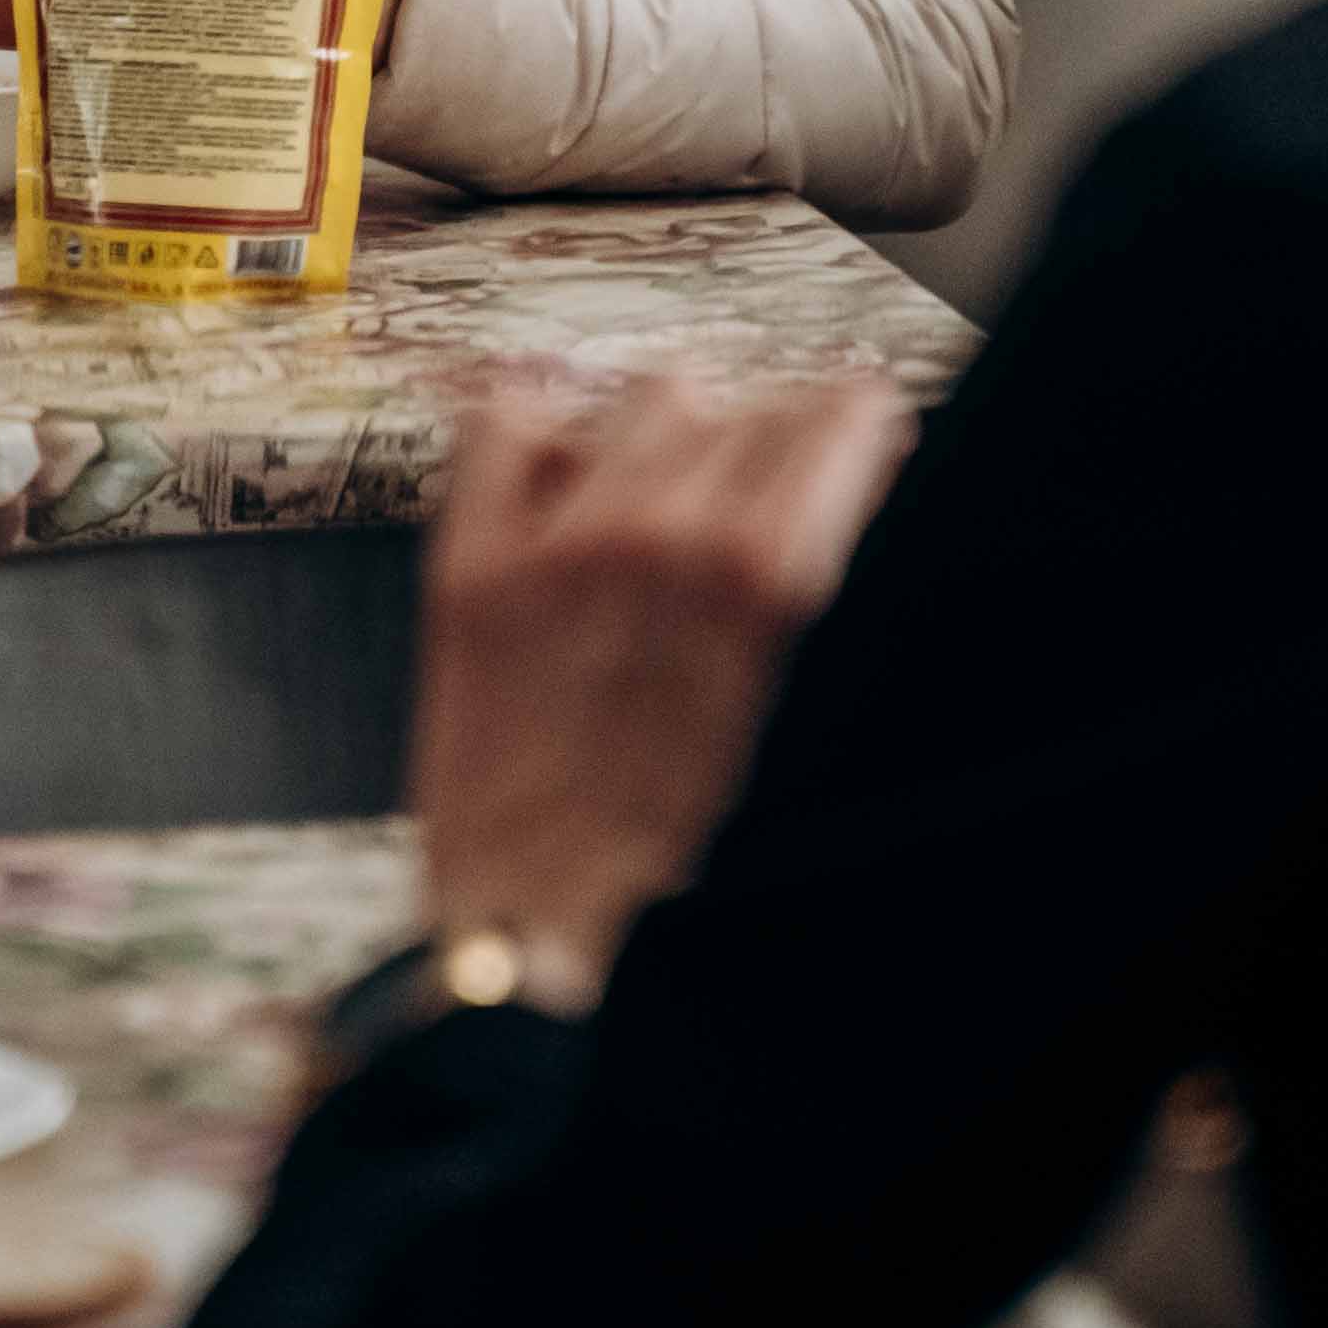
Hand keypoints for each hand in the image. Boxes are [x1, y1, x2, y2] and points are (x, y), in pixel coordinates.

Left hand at [407, 378, 912, 1012]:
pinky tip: (566, 464)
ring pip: (650, 396)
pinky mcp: (471, 566)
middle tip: (768, 500)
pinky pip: (506, 417)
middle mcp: (659, 536)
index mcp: (761, 580)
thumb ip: (819, 589)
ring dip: (676, 434)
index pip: (838, 416)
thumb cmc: (680, 858)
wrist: (541, 932)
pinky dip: (542, 423)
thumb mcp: (799, 717)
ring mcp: (555, 543)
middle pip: (751, 404)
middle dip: (774, 446)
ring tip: (676, 494)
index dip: (856, 431)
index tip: (856, 443)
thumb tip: (848, 496)